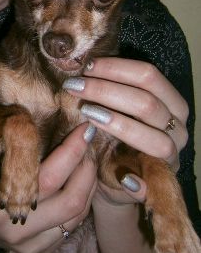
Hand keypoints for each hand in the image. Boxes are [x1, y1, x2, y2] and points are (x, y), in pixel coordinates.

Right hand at [0, 123, 96, 252]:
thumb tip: (4, 90)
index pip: (46, 177)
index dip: (71, 152)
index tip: (84, 126)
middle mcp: (16, 226)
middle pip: (70, 201)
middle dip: (88, 168)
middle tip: (91, 140)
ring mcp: (30, 243)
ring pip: (77, 216)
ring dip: (89, 183)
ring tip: (88, 156)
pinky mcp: (40, 250)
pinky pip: (73, 226)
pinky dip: (82, 200)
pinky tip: (80, 180)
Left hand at [64, 57, 188, 205]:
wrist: (113, 178)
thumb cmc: (112, 135)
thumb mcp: (114, 107)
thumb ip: (108, 89)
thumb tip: (83, 65)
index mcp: (171, 103)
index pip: (150, 76)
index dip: (116, 68)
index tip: (86, 66)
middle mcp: (177, 128)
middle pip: (148, 103)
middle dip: (106, 91)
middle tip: (75, 86)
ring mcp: (171, 157)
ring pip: (153, 138)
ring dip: (117, 124)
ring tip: (86, 113)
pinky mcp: (159, 185)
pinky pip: (153, 186)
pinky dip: (138, 184)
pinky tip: (122, 178)